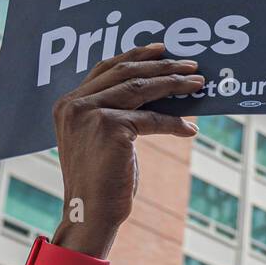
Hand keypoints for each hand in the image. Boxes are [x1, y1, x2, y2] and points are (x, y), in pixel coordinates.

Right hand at [51, 43, 203, 257]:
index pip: (105, 69)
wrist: (90, 215)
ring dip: (173, 84)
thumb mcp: (101, 139)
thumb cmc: (100, 182)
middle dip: (162, 66)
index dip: (135, 55)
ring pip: (141, 88)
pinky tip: (191, 128)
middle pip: (125, 72)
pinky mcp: (110, 127)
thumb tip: (157, 94)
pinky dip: (175, 123)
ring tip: (198, 83)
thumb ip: (114, 112)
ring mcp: (90, 113)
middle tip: (191, 65)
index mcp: (67, 103)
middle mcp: (74, 104)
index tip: (161, 49)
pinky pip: (152, 119)